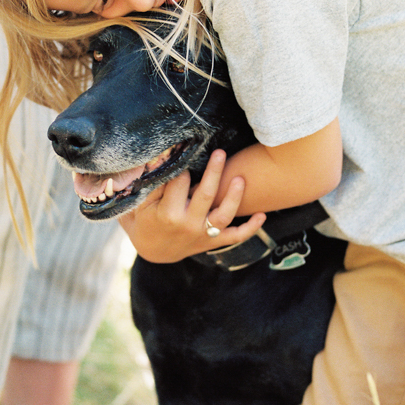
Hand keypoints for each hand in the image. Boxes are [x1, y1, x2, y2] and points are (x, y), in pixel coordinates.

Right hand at [118, 149, 265, 262]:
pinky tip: (262, 215)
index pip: (180, 182)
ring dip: (234, 197)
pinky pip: (235, 236)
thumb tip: (163, 154)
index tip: (185, 152)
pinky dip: (250, 228)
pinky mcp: (213, 242)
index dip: (183, 166)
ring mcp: (202, 235)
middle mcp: (187, 225)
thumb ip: (153, 181)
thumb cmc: (145, 220)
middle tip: (220, 152)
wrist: (154, 251)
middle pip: (205, 194)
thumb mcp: (141, 202)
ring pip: (223, 215)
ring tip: (240, 178)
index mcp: (168, 213)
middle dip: (214, 172)